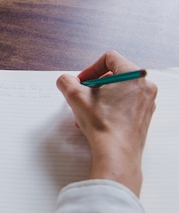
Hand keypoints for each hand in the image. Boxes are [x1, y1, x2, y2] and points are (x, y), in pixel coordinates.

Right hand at [56, 50, 156, 195]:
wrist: (116, 153)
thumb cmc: (102, 124)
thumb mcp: (75, 97)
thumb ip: (66, 82)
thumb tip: (65, 80)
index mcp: (134, 75)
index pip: (109, 58)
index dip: (90, 68)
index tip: (81, 82)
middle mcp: (145, 86)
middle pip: (114, 74)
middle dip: (93, 85)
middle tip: (82, 96)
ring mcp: (147, 102)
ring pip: (118, 90)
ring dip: (99, 98)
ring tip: (87, 111)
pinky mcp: (144, 116)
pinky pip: (124, 103)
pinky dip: (109, 107)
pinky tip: (96, 120)